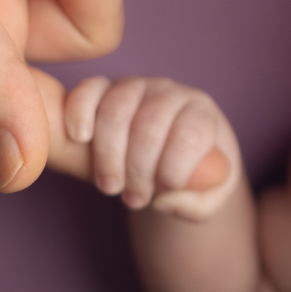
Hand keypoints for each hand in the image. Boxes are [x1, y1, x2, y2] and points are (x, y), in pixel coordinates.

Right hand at [43, 76, 238, 219]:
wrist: (164, 153)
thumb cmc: (190, 174)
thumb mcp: (209, 195)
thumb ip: (198, 205)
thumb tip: (164, 201)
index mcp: (202, 114)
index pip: (191, 135)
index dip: (174, 170)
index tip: (163, 194)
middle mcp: (170, 93)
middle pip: (150, 125)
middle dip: (139, 170)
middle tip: (135, 200)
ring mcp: (136, 86)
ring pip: (117, 110)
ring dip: (109, 155)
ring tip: (111, 187)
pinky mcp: (104, 88)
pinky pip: (89, 89)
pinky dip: (80, 111)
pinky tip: (80, 139)